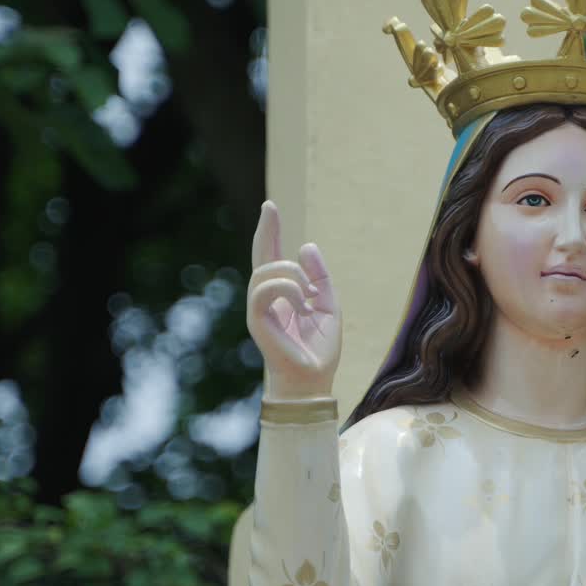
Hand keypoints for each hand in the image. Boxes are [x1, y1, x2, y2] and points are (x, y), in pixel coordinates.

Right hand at [247, 201, 341, 399]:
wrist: (314, 379)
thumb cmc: (320, 349)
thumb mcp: (328, 306)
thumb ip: (319, 278)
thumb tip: (306, 246)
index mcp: (284, 295)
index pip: (273, 258)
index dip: (271, 234)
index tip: (270, 208)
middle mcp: (268, 299)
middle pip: (260, 257)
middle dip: (265, 230)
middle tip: (270, 206)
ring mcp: (259, 308)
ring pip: (266, 271)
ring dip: (293, 275)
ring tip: (310, 294)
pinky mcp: (256, 319)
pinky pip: (265, 289)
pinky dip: (289, 290)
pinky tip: (303, 304)